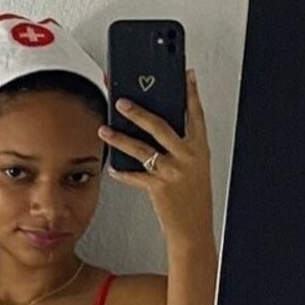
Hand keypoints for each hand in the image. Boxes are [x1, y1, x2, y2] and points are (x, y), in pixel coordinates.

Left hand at [98, 68, 215, 248]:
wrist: (194, 229)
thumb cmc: (194, 199)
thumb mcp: (196, 168)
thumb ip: (181, 148)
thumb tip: (159, 130)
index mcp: (199, 149)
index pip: (196, 115)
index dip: (191, 93)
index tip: (185, 75)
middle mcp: (188, 157)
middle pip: (160, 126)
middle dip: (139, 112)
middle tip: (122, 101)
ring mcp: (173, 172)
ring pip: (142, 148)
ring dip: (119, 138)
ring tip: (105, 129)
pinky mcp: (159, 188)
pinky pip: (135, 176)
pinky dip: (122, 172)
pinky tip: (112, 167)